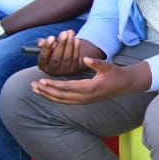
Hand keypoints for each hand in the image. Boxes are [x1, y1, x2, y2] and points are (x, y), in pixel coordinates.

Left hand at [31, 57, 147, 105]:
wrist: (126, 84)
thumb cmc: (116, 73)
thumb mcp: (108, 66)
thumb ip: (95, 63)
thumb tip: (83, 58)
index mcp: (90, 88)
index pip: (67, 87)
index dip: (53, 85)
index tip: (41, 81)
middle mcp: (86, 97)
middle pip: (61, 96)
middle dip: (46, 91)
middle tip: (32, 85)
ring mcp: (85, 100)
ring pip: (62, 100)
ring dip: (48, 96)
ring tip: (36, 90)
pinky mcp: (84, 101)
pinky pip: (66, 101)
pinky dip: (55, 98)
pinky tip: (48, 94)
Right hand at [37, 30, 102, 76]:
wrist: (65, 61)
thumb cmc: (52, 52)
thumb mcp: (46, 47)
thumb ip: (42, 43)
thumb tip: (41, 43)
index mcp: (43, 65)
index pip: (43, 57)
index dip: (47, 47)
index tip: (52, 37)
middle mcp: (52, 70)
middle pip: (56, 58)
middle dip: (61, 44)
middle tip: (64, 33)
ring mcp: (64, 70)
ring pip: (67, 57)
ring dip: (70, 43)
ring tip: (70, 33)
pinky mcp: (74, 68)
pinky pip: (75, 58)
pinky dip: (76, 48)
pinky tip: (76, 39)